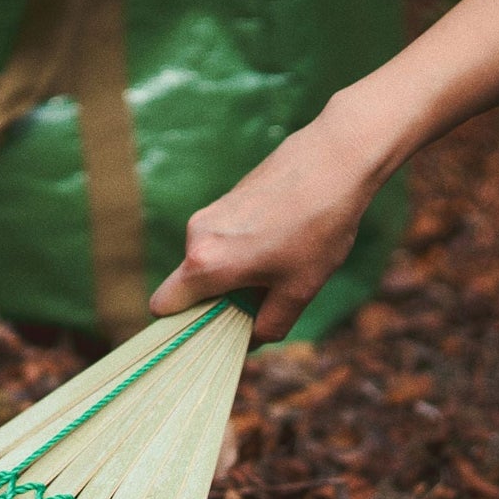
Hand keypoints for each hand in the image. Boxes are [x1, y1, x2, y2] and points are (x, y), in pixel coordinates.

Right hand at [149, 95, 386, 341]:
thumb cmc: (318, 227)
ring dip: (233, 275)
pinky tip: (283, 240)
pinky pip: (222, 240)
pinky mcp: (226, 198)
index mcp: (205, 264)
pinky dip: (242, 251)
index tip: (212, 330)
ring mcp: (210, 213)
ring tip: (281, 264)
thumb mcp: (299, 290)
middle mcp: (197, 236)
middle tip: (261, 302)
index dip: (180, 325)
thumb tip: (251, 338)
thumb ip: (269, 325)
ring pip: (208, 261)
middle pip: (188, 286)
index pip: (163, 306)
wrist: (336, 160)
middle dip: (217, 301)